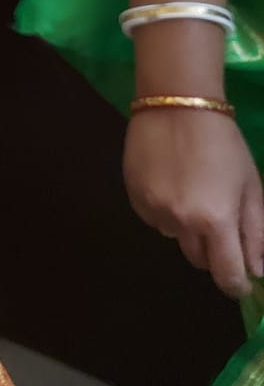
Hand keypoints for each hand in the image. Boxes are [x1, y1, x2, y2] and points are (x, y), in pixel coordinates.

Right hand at [125, 109, 263, 297]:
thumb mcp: (250, 185)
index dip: (236, 283)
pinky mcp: (134, 195)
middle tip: (217, 221)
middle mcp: (182, 221)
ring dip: (186, 227)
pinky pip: (153, 218)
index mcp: (216, 220)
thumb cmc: (223, 142)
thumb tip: (257, 271)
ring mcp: (154, 209)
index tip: (241, 278)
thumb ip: (256, 232)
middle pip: (199, 261)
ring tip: (191, 192)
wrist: (176, 102)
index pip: (227, 276)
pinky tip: (170, 182)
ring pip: (175, 238)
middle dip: (212, 251)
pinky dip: (164, 210)